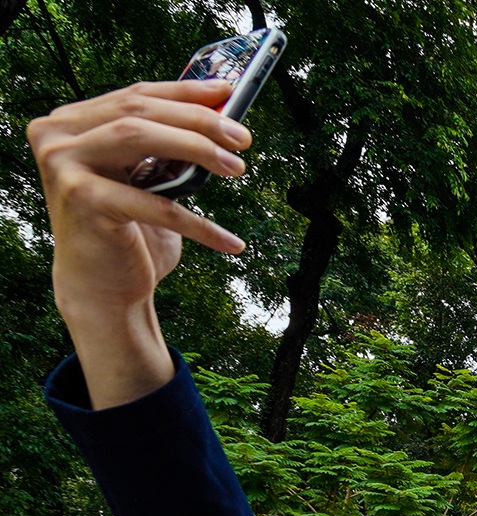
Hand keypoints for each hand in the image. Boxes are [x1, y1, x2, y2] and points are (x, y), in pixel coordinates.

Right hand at [29, 81, 250, 407]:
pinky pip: (154, 204)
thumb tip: (221, 109)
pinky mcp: (81, 200)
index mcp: (71, 123)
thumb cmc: (132, 232)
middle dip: (198, 120)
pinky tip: (232, 242)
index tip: (228, 91)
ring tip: (237, 168)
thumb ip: (170, 143)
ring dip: (197, 149)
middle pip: (138, 110)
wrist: (104, 288)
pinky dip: (199, 224)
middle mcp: (57, 136)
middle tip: (243, 137)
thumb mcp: (151, 180)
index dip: (184, 90)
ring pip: (137, 137)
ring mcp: (63, 165)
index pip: (134, 95)